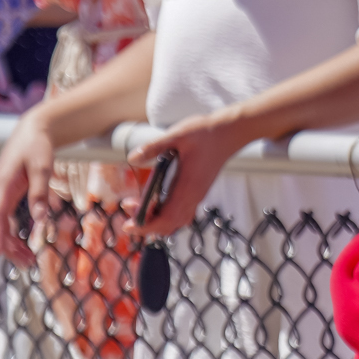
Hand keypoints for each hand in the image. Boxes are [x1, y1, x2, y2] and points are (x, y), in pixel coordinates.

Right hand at [0, 112, 57, 259]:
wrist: (32, 131)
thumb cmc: (37, 147)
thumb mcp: (43, 167)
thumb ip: (40, 193)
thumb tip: (40, 218)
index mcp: (1, 184)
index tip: (1, 252)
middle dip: (8, 246)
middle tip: (27, 265)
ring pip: (0, 225)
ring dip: (11, 243)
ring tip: (28, 261)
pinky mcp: (5, 195)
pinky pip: (5, 219)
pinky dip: (13, 234)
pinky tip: (24, 246)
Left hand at [124, 111, 247, 239]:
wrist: (230, 133)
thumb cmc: (206, 133)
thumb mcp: (176, 135)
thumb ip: (154, 147)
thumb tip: (132, 158)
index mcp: (188, 186)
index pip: (166, 218)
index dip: (146, 226)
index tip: (129, 225)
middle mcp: (193, 195)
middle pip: (169, 225)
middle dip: (147, 226)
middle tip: (128, 216)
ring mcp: (196, 195)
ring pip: (176, 221)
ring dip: (157, 222)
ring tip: (140, 211)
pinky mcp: (197, 191)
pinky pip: (182, 214)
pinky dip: (167, 217)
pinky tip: (156, 206)